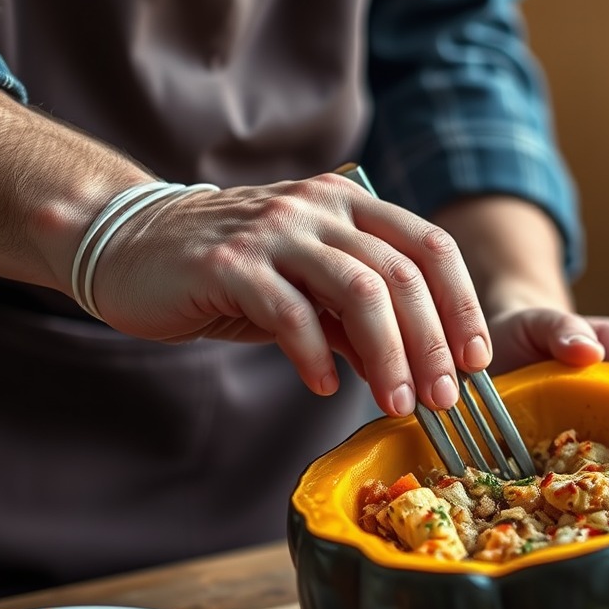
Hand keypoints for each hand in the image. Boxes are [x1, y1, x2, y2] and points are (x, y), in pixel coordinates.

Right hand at [91, 173, 492, 416]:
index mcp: (348, 204)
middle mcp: (319, 207)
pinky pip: (291, 313)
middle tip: (442, 398)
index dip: (462, 304)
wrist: (133, 246)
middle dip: (432, 343)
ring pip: (359, 290)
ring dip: (388, 355)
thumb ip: (357, 317)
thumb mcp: (308, 288)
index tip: (476, 360)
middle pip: (402, 274)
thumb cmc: (231, 273)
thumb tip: (412, 369)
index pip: (430, 246)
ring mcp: (274, 230)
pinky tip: (326, 386)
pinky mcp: (229, 263)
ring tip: (395, 404)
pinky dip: (317, 356)